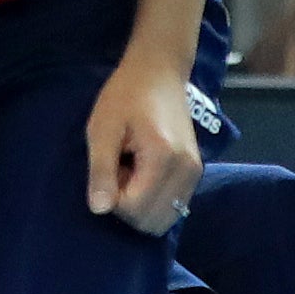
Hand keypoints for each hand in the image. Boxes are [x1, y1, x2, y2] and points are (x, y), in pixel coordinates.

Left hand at [84, 53, 202, 232]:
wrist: (158, 72)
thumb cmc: (125, 96)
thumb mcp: (102, 129)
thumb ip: (101, 171)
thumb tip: (99, 210)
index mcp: (163, 158)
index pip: (134, 209)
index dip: (112, 198)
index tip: (109, 167)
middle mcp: (187, 171)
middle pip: (152, 221)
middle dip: (127, 206)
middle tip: (120, 170)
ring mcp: (195, 174)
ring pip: (164, 218)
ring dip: (141, 204)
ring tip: (131, 171)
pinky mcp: (195, 174)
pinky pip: (173, 207)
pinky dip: (154, 200)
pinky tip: (143, 172)